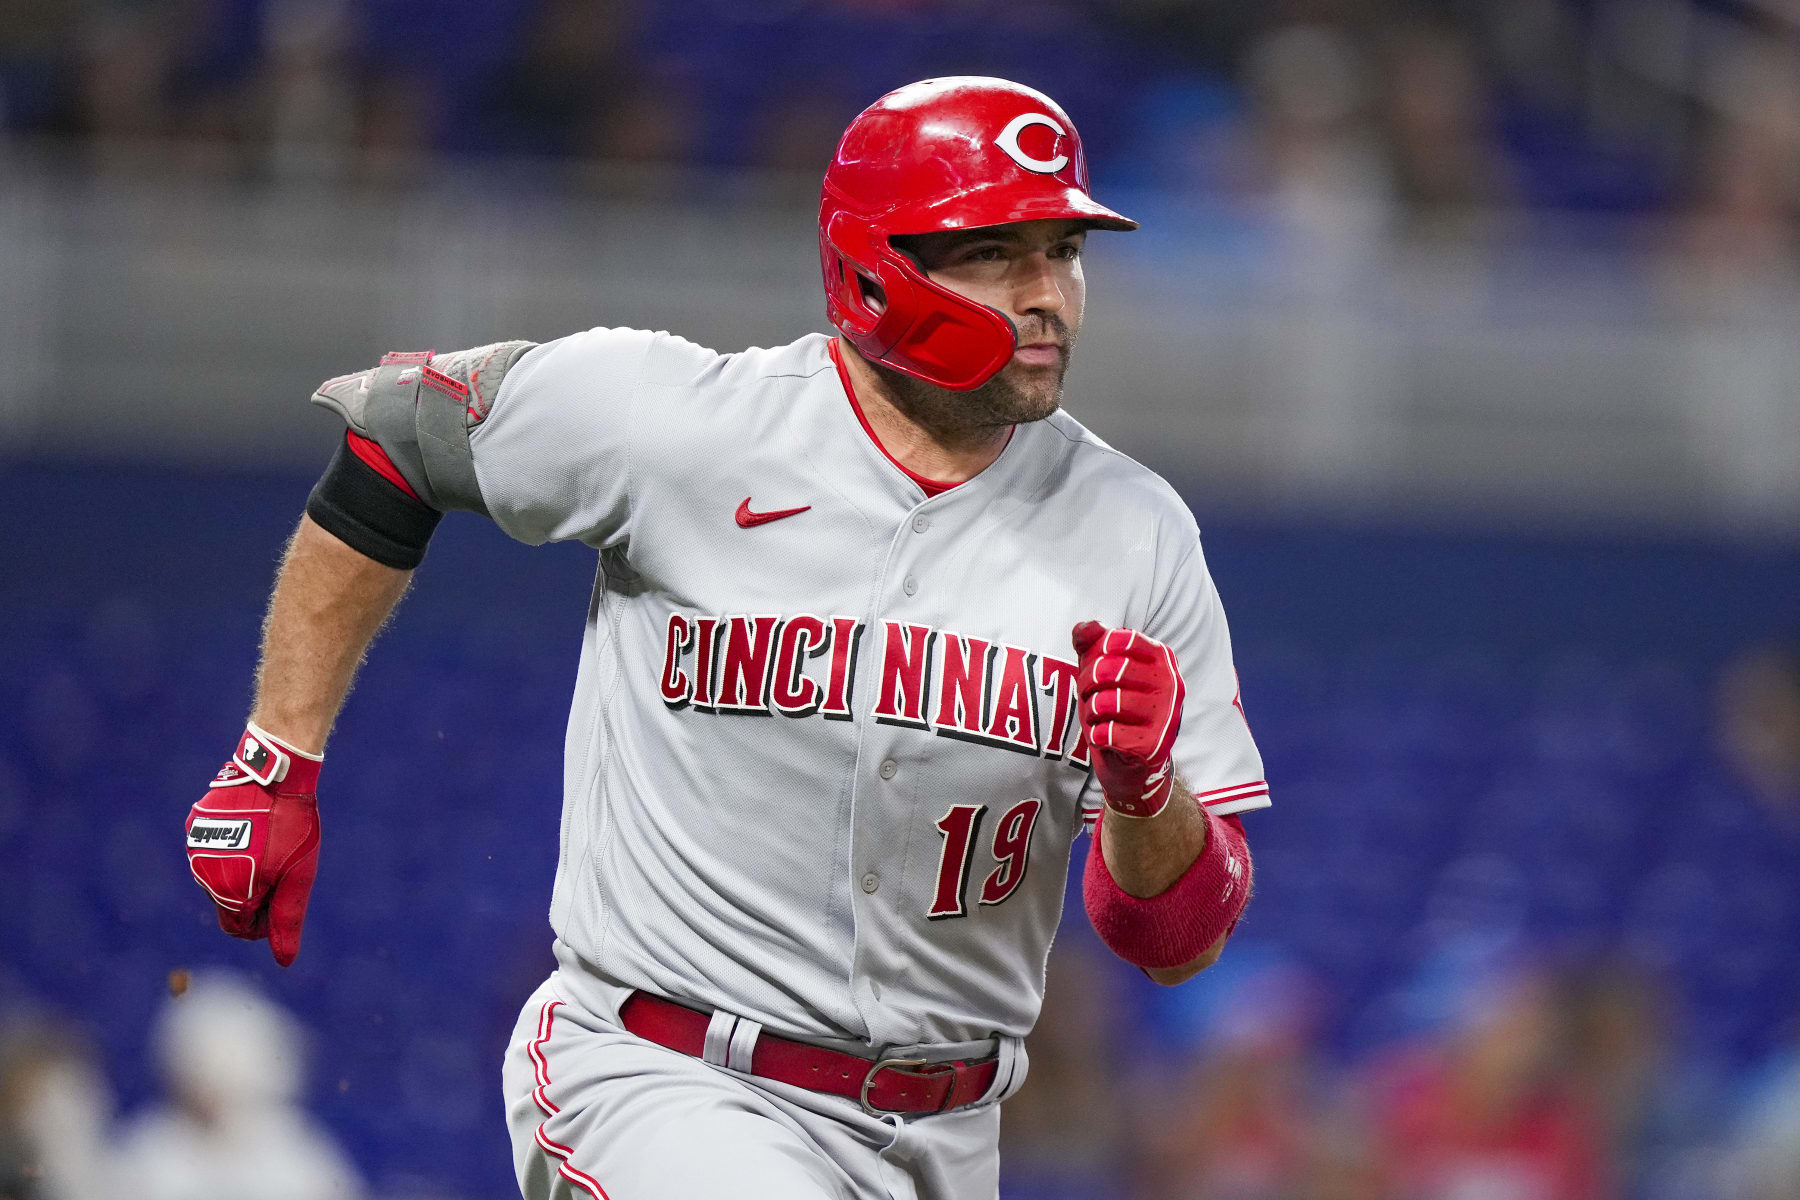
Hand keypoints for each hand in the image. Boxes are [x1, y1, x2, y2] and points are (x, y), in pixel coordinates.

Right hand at [185, 725, 323, 966]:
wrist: (274, 774)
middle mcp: (205, 876)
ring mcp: (196, 850)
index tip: (282, 896)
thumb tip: (284, 961)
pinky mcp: (194, 827)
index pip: (240, 929)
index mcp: (231, 894)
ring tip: (268, 847)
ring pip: (217, 880)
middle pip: (228, 907)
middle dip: (253, 898)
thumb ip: (287, 920)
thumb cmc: (292, 827)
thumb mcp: (298, 877)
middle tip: (281, 870)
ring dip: (240, 874)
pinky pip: (210, 852)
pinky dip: (229, 851)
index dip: (264, 922)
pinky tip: (253, 831)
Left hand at [1072, 621, 1184, 818]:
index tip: (1097, 666)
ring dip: (1092, 712)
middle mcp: (1171, 684)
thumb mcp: (1101, 668)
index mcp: (1162, 658)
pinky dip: (1097, 736)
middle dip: (1087, 683)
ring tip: (1100, 717)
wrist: (1131, 761)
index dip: (1096, 653)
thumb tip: (1083, 629)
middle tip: (1091, 695)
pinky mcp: (1153, 745)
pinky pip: (1106, 733)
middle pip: (1108, 670)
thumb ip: (1091, 642)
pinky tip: (1108, 738)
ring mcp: (1166, 716)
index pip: (1118, 640)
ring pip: (1106, 703)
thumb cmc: (1116, 706)